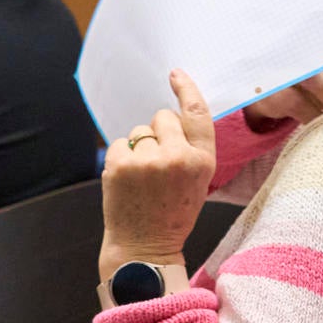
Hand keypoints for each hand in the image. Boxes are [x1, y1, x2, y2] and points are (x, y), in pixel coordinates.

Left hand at [100, 70, 218, 282]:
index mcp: (202, 161)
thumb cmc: (172, 214)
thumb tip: (171, 116)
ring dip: (138, 148)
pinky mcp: (120, 165)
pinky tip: (127, 181)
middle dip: (157, 132)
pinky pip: (119, 143)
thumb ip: (191, 149)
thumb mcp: (197, 182)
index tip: (176, 74)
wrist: (144, 247)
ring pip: (139, 131)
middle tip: (156, 164)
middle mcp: (177, 157)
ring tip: (142, 179)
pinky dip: (120, 158)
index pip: (197, 114)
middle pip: (162, 117)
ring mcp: (147, 161)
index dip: (187, 89)